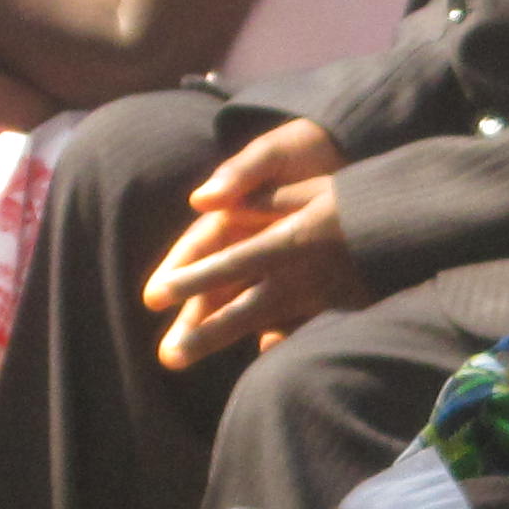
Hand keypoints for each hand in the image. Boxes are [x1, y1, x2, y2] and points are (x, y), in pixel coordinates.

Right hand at [143, 117, 361, 366]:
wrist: (353, 153)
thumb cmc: (302, 148)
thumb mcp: (272, 154)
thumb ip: (241, 174)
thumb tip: (201, 199)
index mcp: (234, 213)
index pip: (199, 248)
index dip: (178, 271)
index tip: (155, 296)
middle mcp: (251, 241)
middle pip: (216, 285)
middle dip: (194, 317)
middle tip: (168, 353)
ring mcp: (280, 261)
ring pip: (246, 300)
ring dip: (223, 330)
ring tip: (198, 360)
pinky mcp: (313, 274)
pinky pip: (291, 305)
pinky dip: (279, 326)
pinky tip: (266, 351)